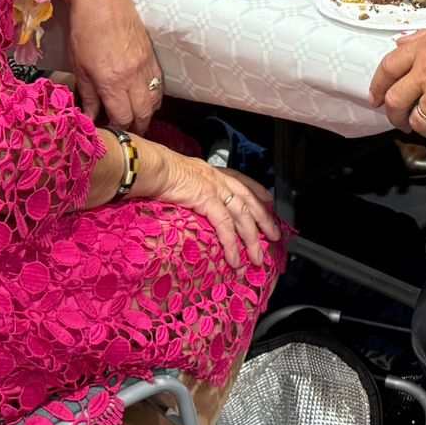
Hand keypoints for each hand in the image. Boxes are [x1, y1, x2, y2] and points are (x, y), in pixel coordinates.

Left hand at [62, 0, 163, 132]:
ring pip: (154, 101)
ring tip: (136, 117)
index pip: (123, 118)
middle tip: (127, 131)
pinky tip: (143, 98)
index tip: (111, 133)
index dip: (119, 129)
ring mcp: (146, 66)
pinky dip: (153, 96)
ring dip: (147, 113)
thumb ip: (88, 95)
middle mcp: (133, 77)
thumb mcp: (79, 66)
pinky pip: (158, 84)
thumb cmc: (84, 31)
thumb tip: (91, 116)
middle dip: (137, 126)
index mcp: (112, 82)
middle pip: (143, 114)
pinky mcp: (152, 56)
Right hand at [137, 142, 279, 270]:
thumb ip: (188, 187)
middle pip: (248, 200)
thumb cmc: (157, 171)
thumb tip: (186, 196)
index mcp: (211, 172)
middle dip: (264, 219)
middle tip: (276, 235)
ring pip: (242, 216)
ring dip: (252, 238)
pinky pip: (224, 226)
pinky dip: (232, 243)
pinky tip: (234, 258)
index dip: (256, 189)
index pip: (240, 180)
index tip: (268, 199)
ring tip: (257, 257)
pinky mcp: (207, 200)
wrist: (149, 166)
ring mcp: (214, 189)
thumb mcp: (178, 176)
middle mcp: (216, 178)